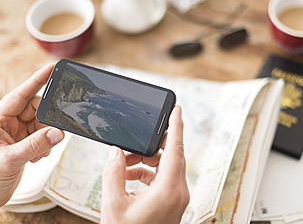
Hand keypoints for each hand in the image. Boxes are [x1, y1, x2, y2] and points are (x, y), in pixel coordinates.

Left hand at [0, 64, 63, 205]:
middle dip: (47, 120)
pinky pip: (42, 135)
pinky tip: (38, 155)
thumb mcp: (10, 159)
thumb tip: (57, 133)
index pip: (20, 94)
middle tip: (53, 131)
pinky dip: (46, 144)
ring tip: (41, 150)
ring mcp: (16, 133)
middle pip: (36, 108)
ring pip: (41, 123)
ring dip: (47, 135)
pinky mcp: (24, 143)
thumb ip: (34, 145)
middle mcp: (8, 122)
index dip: (37, 80)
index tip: (52, 68)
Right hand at [101, 106, 188, 223]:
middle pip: (171, 155)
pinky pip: (163, 179)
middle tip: (135, 140)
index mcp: (169, 189)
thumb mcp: (114, 204)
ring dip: (146, 161)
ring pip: (166, 167)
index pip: (175, 149)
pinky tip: (128, 177)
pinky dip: (147, 174)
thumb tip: (115, 152)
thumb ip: (114, 173)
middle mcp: (179, 191)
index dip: (176, 126)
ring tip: (123, 164)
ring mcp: (177, 197)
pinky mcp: (172, 202)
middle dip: (152, 145)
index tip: (177, 109)